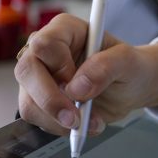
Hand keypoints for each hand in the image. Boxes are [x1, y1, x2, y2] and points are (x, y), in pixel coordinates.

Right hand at [15, 14, 157, 135]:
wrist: (131, 88)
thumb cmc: (129, 67)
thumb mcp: (127, 61)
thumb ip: (106, 66)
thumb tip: (77, 87)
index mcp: (65, 29)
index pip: (44, 44)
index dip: (59, 67)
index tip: (79, 85)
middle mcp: (46, 50)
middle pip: (26, 71)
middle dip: (50, 100)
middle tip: (75, 118)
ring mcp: (39, 76)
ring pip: (29, 101)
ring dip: (59, 120)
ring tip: (91, 121)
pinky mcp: (39, 99)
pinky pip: (36, 117)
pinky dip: (60, 128)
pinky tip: (83, 124)